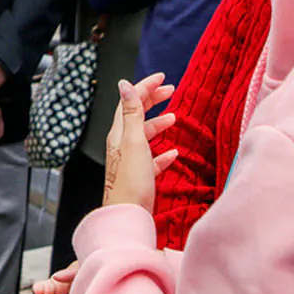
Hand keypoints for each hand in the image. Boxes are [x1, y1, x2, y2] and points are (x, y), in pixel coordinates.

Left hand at [102, 73, 178, 209]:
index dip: (145, 87)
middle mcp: (122, 145)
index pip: (129, 102)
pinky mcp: (139, 178)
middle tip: (170, 90)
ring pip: (144, 136)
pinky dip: (162, 153)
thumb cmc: (131, 180)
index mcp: (119, 133)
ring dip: (158, 124)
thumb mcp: (134, 141)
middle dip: (152, 100)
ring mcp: (130, 161)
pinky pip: (151, 159)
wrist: (128, 216)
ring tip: (174, 118)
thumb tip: (124, 84)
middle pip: (136, 115)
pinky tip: (173, 154)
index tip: (162, 77)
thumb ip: (132, 113)